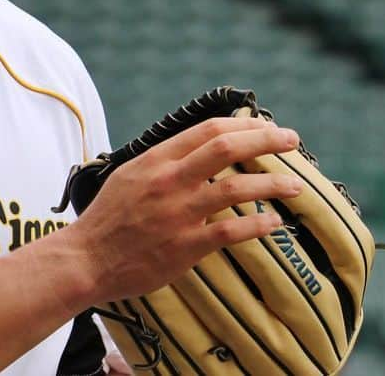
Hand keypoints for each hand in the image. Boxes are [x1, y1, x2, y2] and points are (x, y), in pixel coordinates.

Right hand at [62, 116, 302, 303]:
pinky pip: (231, 230)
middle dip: (266, 141)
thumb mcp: (131, 174)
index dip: (244, 125)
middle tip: (293, 140)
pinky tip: (275, 223)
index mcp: (156, 159)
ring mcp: (179, 212)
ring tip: (296, 186)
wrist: (88, 258)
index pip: (208, 130)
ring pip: (237, 187)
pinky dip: (258, 224)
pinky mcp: (185, 245)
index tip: (267, 127)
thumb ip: (164, 162)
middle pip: (227, 148)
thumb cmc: (109, 217)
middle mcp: (170, 180)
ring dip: (273, 184)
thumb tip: (198, 148)